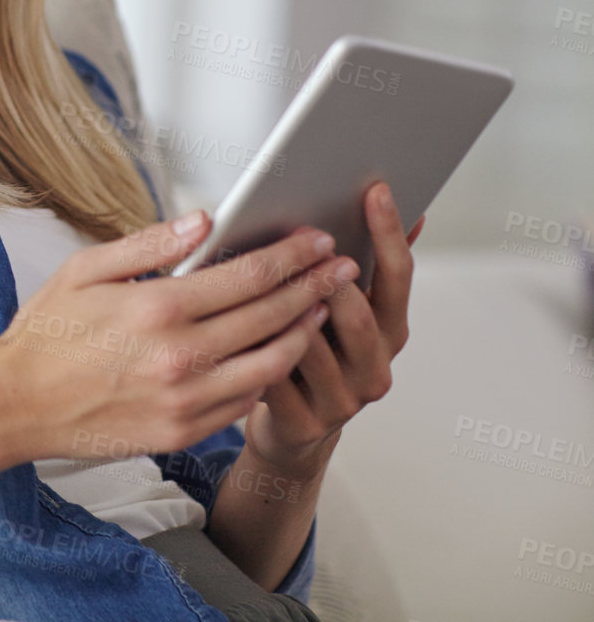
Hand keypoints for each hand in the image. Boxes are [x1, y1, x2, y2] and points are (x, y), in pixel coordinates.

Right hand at [0, 210, 343, 460]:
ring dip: (303, 333)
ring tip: (321, 309)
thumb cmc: (46, 333)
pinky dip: (268, 375)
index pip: (247, 275)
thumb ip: (150, 245)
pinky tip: (277, 354)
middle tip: (342, 268)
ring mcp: (185, 400)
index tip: (317, 241)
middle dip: (314, 287)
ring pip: (269, 364)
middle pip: (270, 316)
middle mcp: (179, 356)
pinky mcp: (182, 431)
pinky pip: (244, 401)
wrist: (16, 404)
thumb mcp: (85, 270)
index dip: (291, 256)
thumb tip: (203, 221)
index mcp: (157, 308)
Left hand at [242, 181, 423, 477]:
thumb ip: (351, 266)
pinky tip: (224, 322)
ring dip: (284, 308)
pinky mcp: (304, 424)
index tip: (376, 189)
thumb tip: (377, 198)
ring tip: (256, 271)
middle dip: (329, 274)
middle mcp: (375, 367)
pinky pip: (273, 376)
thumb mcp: (339, 314)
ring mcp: (343, 401)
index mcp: (389, 331)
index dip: (387, 232)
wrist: (293, 432)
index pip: (397, 276)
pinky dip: (250, 346)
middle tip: (306, 236)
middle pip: (358, 313)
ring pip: (310, 343)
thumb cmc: (311, 356)